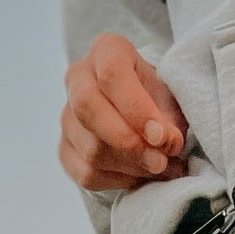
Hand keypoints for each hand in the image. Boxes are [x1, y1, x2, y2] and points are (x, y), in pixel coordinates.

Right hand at [60, 34, 187, 192]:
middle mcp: (79, 78)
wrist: (140, 117)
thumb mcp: (170, 101)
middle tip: (159, 161)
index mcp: (106, 51)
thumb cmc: (157, 101)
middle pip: (88, 109)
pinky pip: (87, 174)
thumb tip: (165, 143)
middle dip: (128, 142)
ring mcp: (67, 116)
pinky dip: (118, 181)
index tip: (160, 136)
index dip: (136, 109)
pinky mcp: (65, 149)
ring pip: (91, 149)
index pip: (111, 75)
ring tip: (159, 168)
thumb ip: (169, 120)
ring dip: (131, 167)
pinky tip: (138, 175)